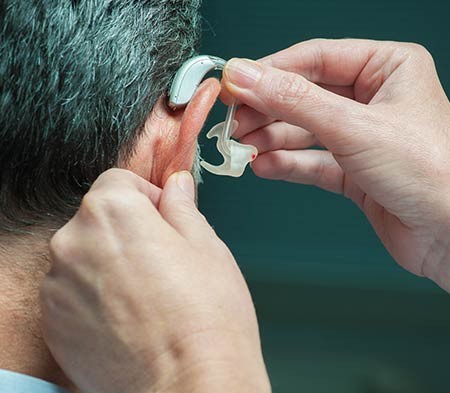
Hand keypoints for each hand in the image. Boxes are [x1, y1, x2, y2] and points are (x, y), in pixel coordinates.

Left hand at [40, 169, 269, 392]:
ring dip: (109, 263)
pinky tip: (128, 316)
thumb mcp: (205, 244)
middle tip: (161, 259)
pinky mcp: (53, 324)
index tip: (164, 220)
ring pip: (85, 255)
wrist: (189, 384)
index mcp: (111, 212)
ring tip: (147, 293)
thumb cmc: (206, 314)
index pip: (119, 182)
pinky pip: (73, 292)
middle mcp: (72, 242)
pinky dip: (94, 296)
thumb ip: (181, 206)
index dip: (148, 198)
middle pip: (98, 219)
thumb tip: (176, 185)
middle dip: (127, 229)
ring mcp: (57, 285)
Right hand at [222, 39, 449, 290]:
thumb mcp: (353, 126)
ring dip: (270, 139)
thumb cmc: (432, 172)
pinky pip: (310, 162)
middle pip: (303, 95)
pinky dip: (285, 163)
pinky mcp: (353, 172)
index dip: (268, 72)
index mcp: (386, 68)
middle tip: (231, 122)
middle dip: (265, 110)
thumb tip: (244, 75)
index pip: (313, 59)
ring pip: (303, 130)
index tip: (233, 86)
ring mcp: (361, 137)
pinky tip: (262, 166)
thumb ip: (293, 100)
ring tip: (241, 147)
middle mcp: (373, 100)